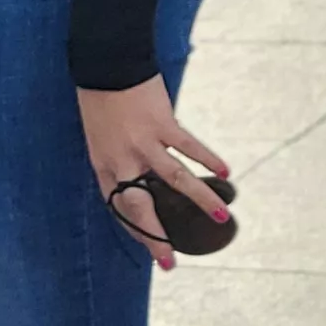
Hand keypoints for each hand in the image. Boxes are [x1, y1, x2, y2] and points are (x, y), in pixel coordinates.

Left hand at [80, 80, 230, 271]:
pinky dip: (209, 159)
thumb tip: (143, 173)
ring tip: (220, 217)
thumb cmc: (100, 97)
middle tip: (170, 262)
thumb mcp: (99, 135)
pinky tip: (225, 172)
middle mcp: (122, 160)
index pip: (119, 208)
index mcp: (103, 165)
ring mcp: (143, 143)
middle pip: (141, 207)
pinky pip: (189, 147)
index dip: (136, 230)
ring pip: (175, 180)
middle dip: (156, 237)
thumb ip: (119, 157)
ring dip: (200, 199)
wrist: (106, 63)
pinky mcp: (163, 124)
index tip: (153, 249)